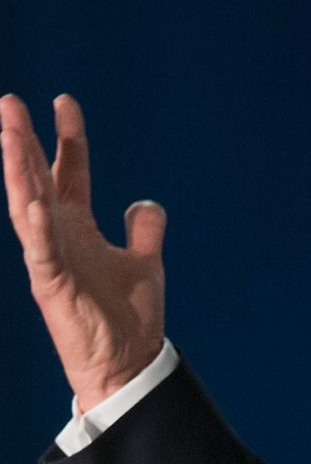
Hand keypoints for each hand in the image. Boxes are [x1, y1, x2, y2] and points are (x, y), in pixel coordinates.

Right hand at [1, 94, 165, 410]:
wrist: (127, 362)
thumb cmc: (128, 316)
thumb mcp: (144, 261)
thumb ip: (143, 230)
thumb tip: (144, 203)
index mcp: (79, 228)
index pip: (70, 171)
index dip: (68, 137)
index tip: (64, 101)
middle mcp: (60, 237)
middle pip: (37, 179)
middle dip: (23, 141)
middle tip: (9, 101)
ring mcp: (52, 259)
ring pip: (27, 206)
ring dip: (17, 171)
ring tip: (8, 133)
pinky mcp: (53, 285)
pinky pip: (41, 251)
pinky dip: (37, 226)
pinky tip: (32, 199)